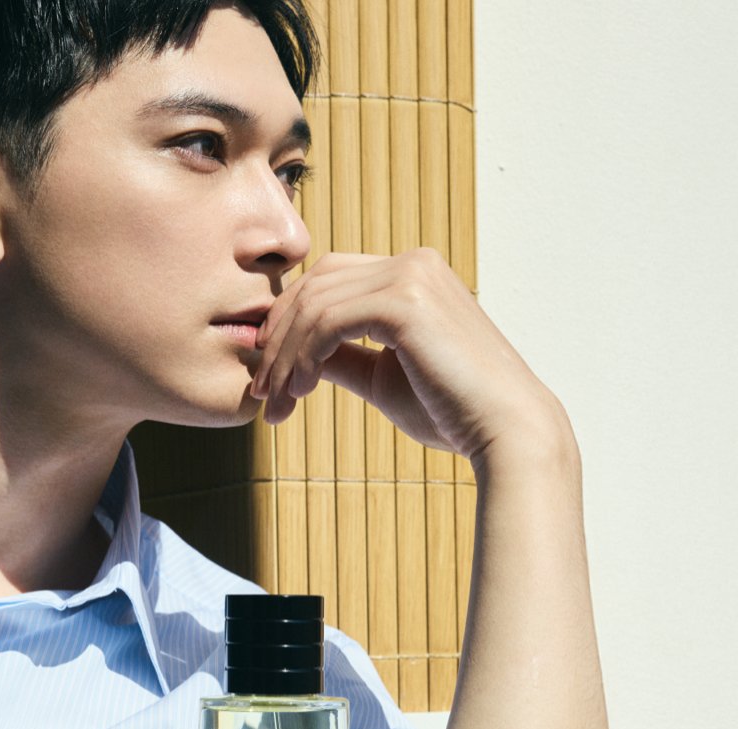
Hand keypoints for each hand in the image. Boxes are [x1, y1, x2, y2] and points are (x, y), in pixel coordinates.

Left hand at [251, 249, 565, 464]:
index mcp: (411, 274)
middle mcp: (412, 263)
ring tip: (277, 403)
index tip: (268, 373)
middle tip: (261, 392)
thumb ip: (341, 358)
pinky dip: (304, 357)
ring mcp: (411, 275)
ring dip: (285, 358)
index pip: (328, 281)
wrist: (503, 430)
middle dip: (278, 340)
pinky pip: (328, 321)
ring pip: (315, 305)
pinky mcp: (406, 300)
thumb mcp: (382, 378)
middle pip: (314, 285)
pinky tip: (300, 391)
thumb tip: (297, 356)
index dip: (288, 323)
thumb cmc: (450, 410)